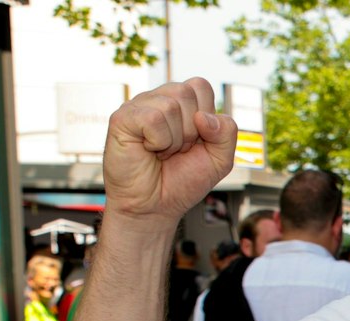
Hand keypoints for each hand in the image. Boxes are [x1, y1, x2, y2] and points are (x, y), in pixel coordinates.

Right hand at [102, 78, 237, 228]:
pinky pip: (153, 118)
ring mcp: (138, 106)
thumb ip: (227, 133)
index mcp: (179, 103)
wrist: (154, 206)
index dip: (206, 118)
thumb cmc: (182, 181)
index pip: (200, 86)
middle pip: (187, 93)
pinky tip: (148, 150)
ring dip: (174, 139)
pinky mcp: (122, 118)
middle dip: (191, 131)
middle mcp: (157, 99)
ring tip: (161, 152)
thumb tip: (204, 116)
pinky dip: (158, 141)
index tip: (194, 142)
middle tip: (176, 150)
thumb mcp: (219, 160)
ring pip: (171, 105)